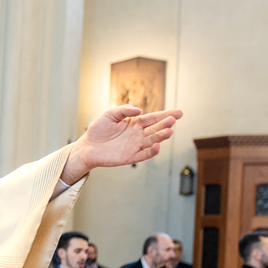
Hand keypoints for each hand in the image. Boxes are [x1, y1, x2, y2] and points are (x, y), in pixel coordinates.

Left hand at [60, 106, 182, 183]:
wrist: (87, 146)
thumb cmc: (98, 129)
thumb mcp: (109, 114)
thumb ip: (124, 110)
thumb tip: (139, 110)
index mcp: (135, 123)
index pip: (154, 118)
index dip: (166, 115)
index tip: (179, 113)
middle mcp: (138, 134)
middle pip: (155, 129)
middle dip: (165, 124)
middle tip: (172, 120)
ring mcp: (135, 146)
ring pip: (152, 141)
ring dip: (161, 137)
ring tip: (168, 132)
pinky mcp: (130, 157)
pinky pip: (144, 155)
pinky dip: (151, 152)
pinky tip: (156, 146)